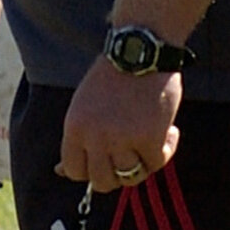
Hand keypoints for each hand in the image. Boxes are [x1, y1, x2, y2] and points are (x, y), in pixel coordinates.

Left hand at [59, 61, 180, 188]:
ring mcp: (122, 139)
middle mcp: (94, 136)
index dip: (91, 170)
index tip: (107, 159)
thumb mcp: (84, 104)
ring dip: (143, 163)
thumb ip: (78, 137)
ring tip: (151, 141)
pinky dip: (166, 150)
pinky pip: (157, 163)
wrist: (142, 48)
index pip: (73, 171)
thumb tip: (59, 171)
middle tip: (131, 154)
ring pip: (130, 177)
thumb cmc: (115, 75)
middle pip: (102, 181)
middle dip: (118, 173)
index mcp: (74, 127)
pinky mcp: (150, 137)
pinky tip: (169, 131)